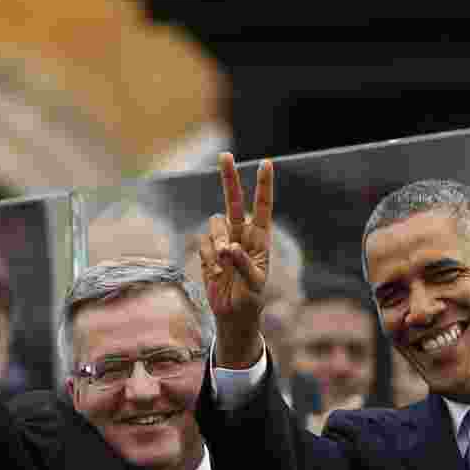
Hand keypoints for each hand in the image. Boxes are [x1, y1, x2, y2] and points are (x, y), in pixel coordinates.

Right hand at [199, 152, 273, 366]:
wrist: (232, 314)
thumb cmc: (250, 297)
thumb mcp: (255, 283)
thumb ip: (243, 263)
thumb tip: (228, 247)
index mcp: (261, 238)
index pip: (262, 207)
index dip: (263, 186)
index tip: (266, 163)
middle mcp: (242, 234)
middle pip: (234, 201)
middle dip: (229, 179)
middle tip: (225, 155)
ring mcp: (223, 241)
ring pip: (215, 224)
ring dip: (218, 241)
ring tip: (223, 264)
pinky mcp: (208, 251)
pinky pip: (203, 243)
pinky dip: (208, 258)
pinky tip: (216, 273)